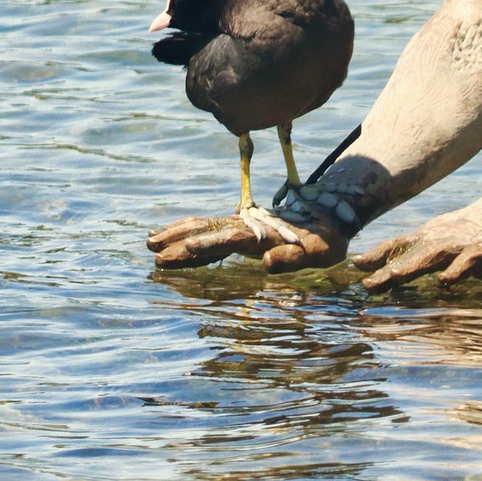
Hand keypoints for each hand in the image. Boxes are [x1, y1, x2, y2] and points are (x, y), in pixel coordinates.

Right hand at [146, 205, 350, 272]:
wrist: (332, 217)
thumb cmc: (327, 241)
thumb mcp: (320, 252)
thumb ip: (293, 257)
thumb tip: (266, 263)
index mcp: (262, 234)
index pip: (227, 240)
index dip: (205, 245)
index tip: (182, 251)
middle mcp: (246, 227)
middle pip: (206, 229)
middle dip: (178, 239)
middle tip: (151, 249)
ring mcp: (241, 225)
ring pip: (202, 225)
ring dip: (176, 234)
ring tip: (149, 241)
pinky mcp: (240, 228)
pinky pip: (207, 228)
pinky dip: (186, 231)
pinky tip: (168, 238)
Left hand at [351, 203, 481, 290]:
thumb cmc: (472, 230)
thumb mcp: (441, 237)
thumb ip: (418, 253)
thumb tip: (385, 269)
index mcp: (428, 237)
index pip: (396, 245)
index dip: (376, 255)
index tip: (353, 266)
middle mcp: (439, 240)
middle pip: (407, 255)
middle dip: (385, 271)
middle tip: (365, 286)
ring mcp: (459, 245)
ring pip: (431, 256)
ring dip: (410, 267)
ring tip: (391, 278)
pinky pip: (466, 263)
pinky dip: (455, 271)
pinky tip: (444, 281)